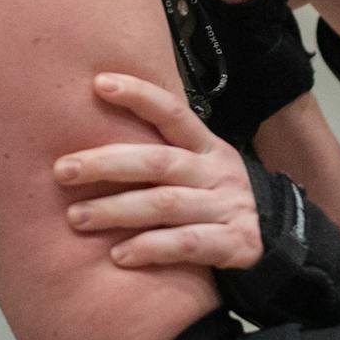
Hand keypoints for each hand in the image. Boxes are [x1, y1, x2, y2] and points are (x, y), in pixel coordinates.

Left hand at [56, 72, 260, 269]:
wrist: (277, 243)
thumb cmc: (216, 201)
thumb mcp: (199, 170)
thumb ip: (159, 156)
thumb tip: (90, 143)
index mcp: (207, 147)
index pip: (172, 113)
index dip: (139, 95)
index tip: (100, 83)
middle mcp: (216, 172)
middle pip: (158, 161)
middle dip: (107, 163)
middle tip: (63, 170)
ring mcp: (227, 207)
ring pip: (166, 204)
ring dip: (117, 210)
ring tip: (76, 217)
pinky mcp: (234, 243)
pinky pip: (187, 244)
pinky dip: (151, 248)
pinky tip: (119, 255)